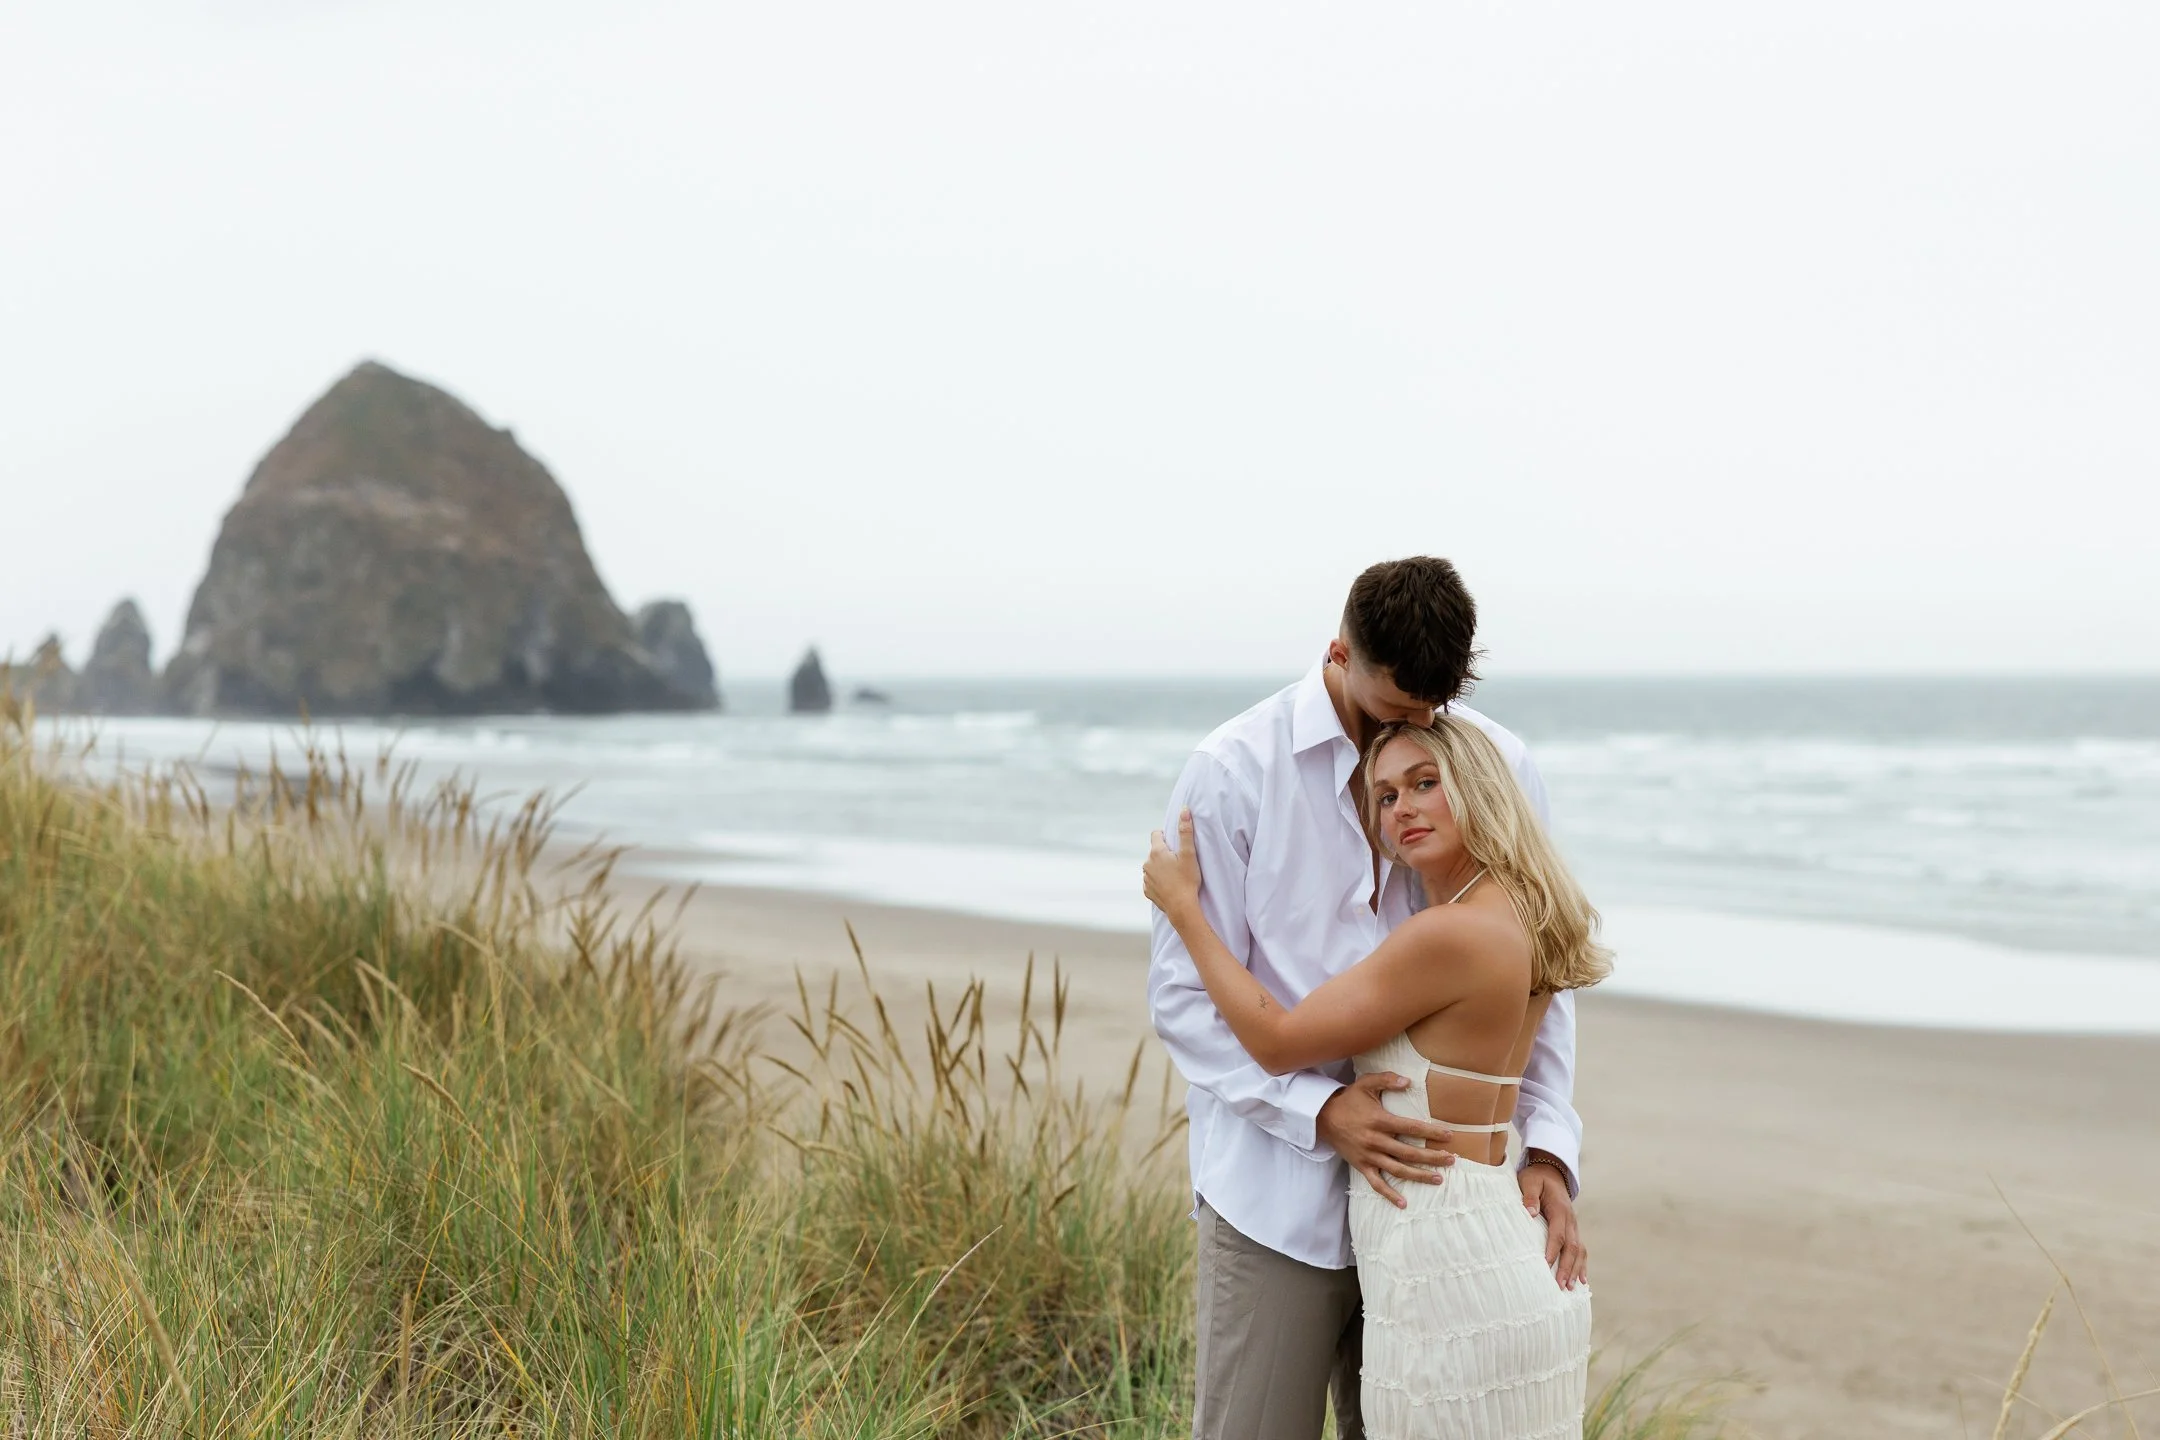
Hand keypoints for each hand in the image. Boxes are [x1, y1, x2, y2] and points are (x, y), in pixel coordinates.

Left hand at [1143, 809, 1203, 917]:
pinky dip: (1159, 881)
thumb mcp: (1189, 854)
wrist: (1182, 907)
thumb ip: (1185, 831)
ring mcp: (1146, 878)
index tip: (1176, 845)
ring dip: (1162, 867)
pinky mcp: (1147, 891)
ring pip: (1153, 866)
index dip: (1166, 836)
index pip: (1156, 834)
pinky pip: (1152, 881)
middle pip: (1155, 851)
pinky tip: (1170, 886)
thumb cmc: (1187, 880)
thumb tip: (1184, 809)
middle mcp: (1147, 864)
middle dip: (1165, 853)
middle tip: (1180, 862)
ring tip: (1176, 875)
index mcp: (1156, 852)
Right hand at [1316, 1072, 1454, 1208]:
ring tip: (1438, 1179)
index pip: (1411, 1128)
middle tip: (1451, 1160)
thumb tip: (1409, 1081)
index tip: (1449, 1136)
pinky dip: (1390, 1195)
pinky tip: (1404, 1203)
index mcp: (1380, 1120)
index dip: (1431, 1132)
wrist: (1322, 1117)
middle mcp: (1376, 1140)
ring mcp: (1369, 1156)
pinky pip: (1377, 1184)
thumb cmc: (1347, 1099)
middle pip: (1409, 1153)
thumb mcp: (1365, 1083)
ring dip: (1419, 1176)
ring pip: (1398, 1170)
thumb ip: (1387, 1080)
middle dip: (1432, 1157)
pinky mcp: (1361, 1166)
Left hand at [1518, 1161, 1587, 1288]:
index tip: (1546, 1265)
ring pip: (1579, 1251)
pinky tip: (1582, 1281)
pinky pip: (1581, 1250)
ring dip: (1575, 1270)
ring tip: (1571, 1289)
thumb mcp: (1529, 1181)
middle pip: (1571, 1247)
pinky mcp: (1573, 1231)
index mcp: (1560, 1210)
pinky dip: (1582, 1266)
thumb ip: (1529, 1196)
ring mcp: (1574, 1226)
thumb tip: (1531, 1212)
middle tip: (1560, 1286)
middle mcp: (1571, 1220)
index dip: (1553, 1250)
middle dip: (1566, 1267)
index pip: (1557, 1234)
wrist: (1551, 1172)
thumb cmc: (1536, 1178)